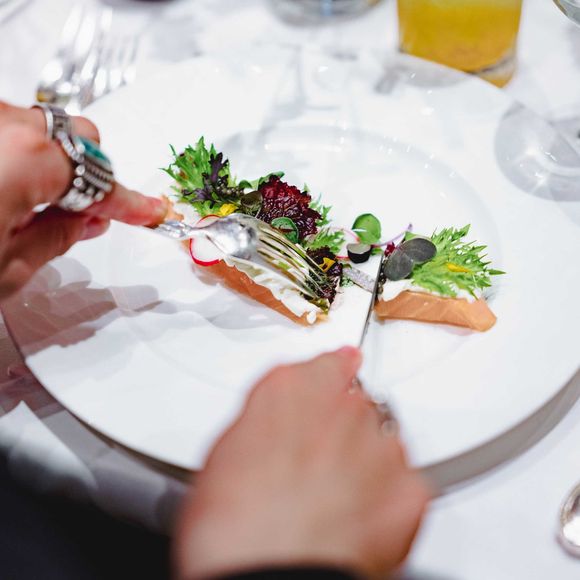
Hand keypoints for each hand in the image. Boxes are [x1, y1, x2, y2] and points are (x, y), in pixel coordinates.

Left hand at [0, 101, 166, 301]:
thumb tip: (86, 221)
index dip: (131, 204)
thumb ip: (57, 238)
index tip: (151, 211)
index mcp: (25, 158)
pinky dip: (21, 153)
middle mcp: (1, 123)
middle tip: (86, 213)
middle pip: (79, 138)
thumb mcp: (5, 269)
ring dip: (53, 163)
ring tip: (36, 204)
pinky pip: (10, 127)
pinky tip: (6, 185)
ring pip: (42, 127)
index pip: (100, 184)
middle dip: (92, 174)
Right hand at [174, 347, 430, 578]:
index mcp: (292, 389)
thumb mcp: (227, 450)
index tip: (342, 368)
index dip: (334, 370)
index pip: (328, 363)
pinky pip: (407, 482)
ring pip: (384, 440)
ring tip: (336, 502)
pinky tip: (361, 519)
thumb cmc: (233, 524)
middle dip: (343, 429)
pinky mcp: (409, 488)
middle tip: (318, 467)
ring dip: (369, 462)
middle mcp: (342, 407)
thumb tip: (275, 424)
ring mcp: (380, 445)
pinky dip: (390, 498)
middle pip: (356, 404)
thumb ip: (265, 418)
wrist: (267, 575)